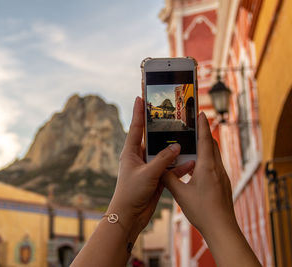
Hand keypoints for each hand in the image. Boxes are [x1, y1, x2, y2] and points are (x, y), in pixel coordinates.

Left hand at [108, 96, 193, 239]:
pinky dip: (179, 166)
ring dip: (175, 149)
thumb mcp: (147, 173)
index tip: (141, 96)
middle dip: (162, 129)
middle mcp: (138, 157)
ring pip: (164, 154)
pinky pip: (170, 168)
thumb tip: (176, 146)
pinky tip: (191, 161)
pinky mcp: (156, 178)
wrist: (130, 215)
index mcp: (130, 152)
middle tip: (172, 114)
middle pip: (152, 138)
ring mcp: (148, 167)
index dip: (139, 111)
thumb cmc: (131, 192)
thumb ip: (163, 159)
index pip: (136, 127)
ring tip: (188, 137)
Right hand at [162, 112, 235, 234]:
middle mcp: (217, 169)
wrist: (221, 228)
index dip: (203, 126)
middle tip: (195, 125)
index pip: (206, 140)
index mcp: (207, 168)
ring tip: (193, 144)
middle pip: (213, 145)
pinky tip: (196, 167)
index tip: (201, 113)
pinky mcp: (223, 184)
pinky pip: (215, 166)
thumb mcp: (180, 194)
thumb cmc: (202, 211)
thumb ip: (169, 178)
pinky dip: (206, 160)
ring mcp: (222, 177)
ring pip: (214, 156)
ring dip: (205, 147)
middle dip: (204, 134)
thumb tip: (159, 168)